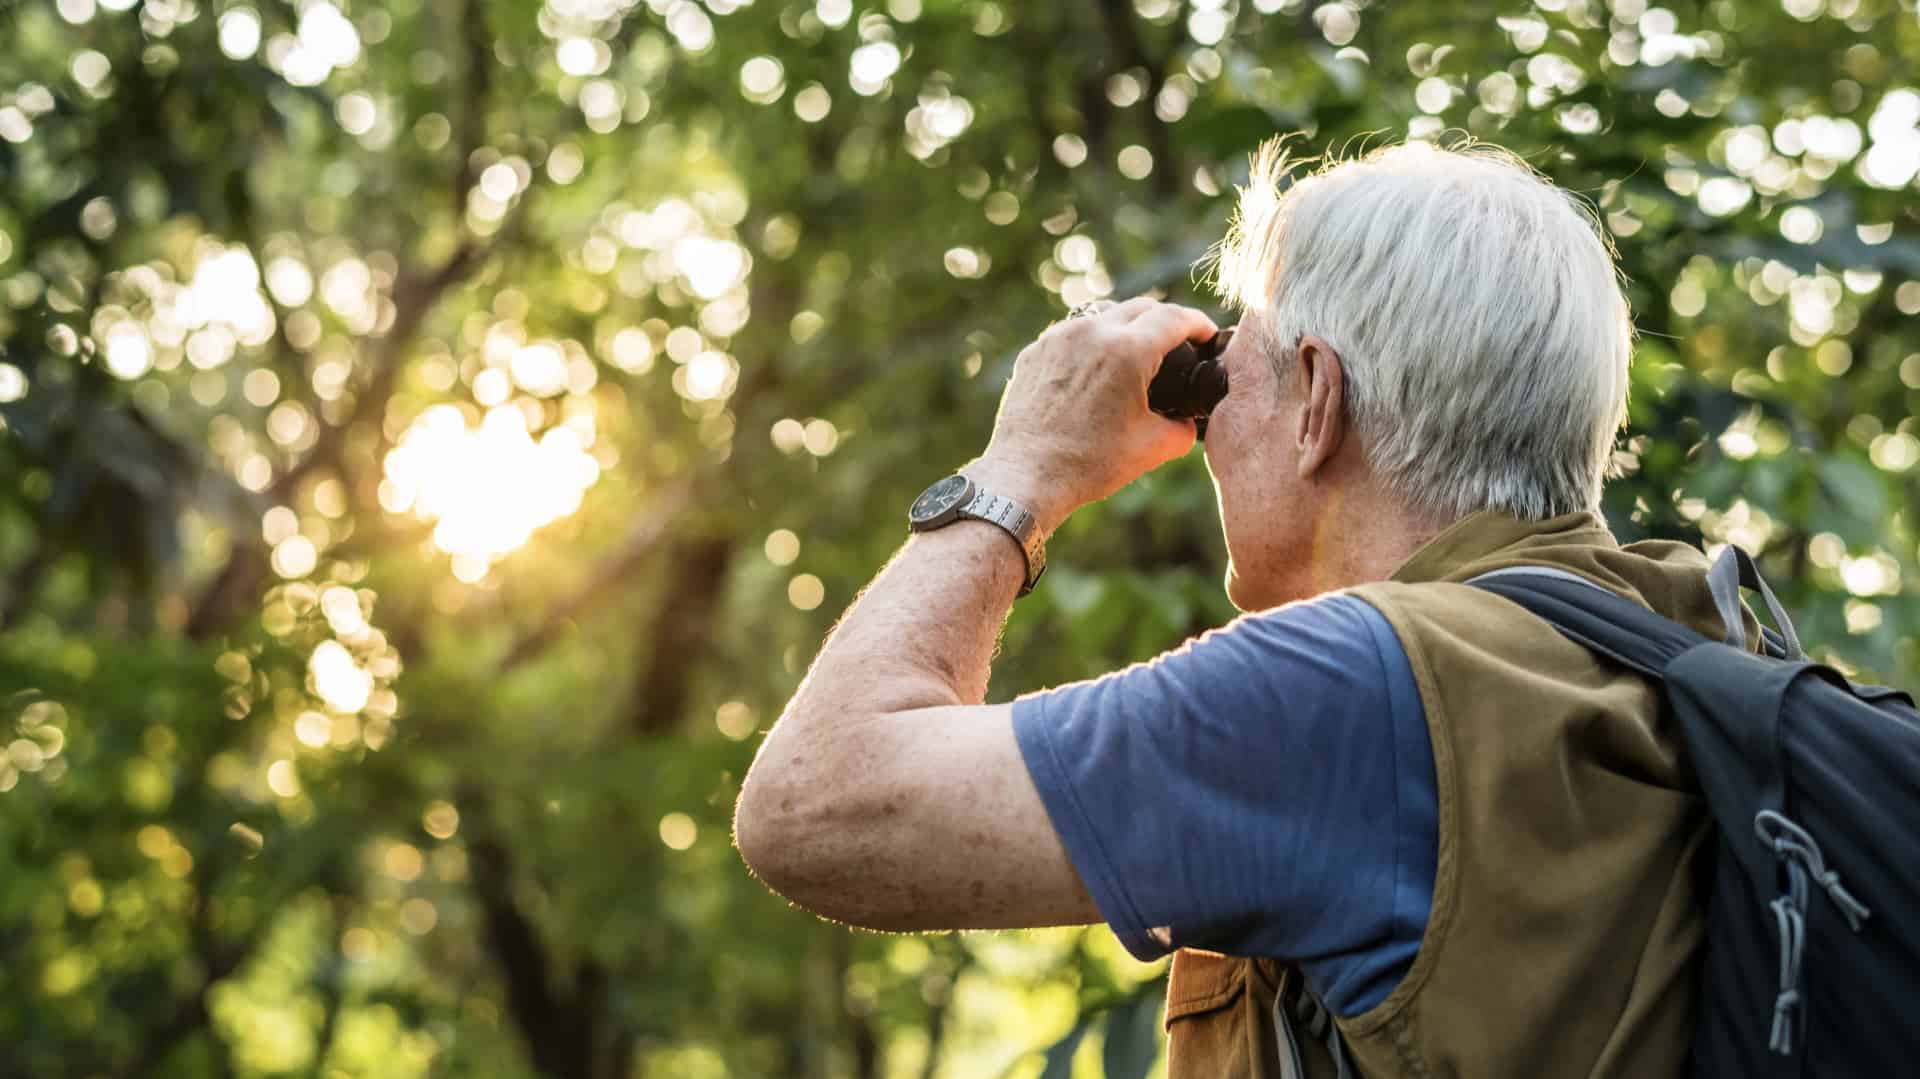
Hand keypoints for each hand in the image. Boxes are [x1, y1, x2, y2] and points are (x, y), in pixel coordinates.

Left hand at [966, 297, 1217, 534]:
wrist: (1026, 476)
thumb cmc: (1089, 465)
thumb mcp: (1152, 448)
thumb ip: (1183, 429)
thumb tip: (1187, 421)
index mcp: (1127, 351)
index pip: (1175, 318)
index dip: (1199, 323)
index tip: (1207, 334)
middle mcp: (1091, 332)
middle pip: (1141, 307)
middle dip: (1166, 320)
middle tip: (1178, 342)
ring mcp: (1058, 338)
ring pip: (1104, 315)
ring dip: (1127, 327)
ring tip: (1136, 353)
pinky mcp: (1035, 351)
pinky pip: (1072, 334)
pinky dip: (1092, 343)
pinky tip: (1097, 369)